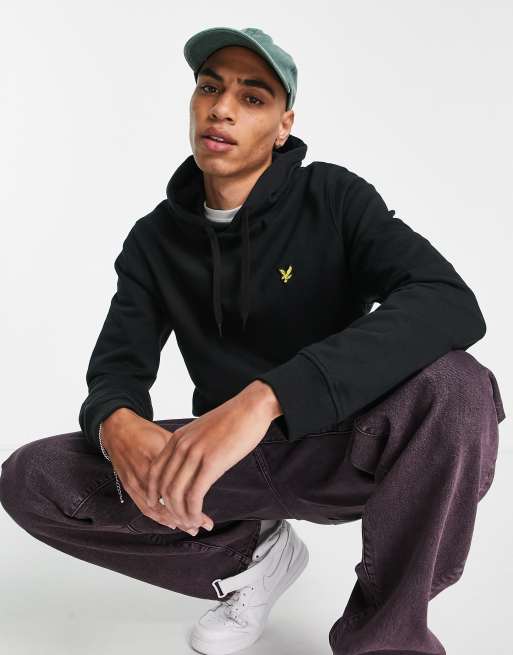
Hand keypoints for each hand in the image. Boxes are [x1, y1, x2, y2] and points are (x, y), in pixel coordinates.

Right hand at [101, 408, 212, 534]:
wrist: (117, 428)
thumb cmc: (146, 431)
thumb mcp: (169, 438)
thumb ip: (184, 455)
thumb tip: (206, 466)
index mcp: (159, 460)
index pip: (179, 489)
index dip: (194, 505)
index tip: (207, 515)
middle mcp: (145, 474)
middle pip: (168, 504)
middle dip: (185, 518)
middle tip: (202, 525)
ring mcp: (135, 482)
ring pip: (156, 510)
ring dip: (173, 520)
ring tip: (189, 527)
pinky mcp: (129, 486)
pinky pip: (144, 507)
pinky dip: (158, 517)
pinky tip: (171, 522)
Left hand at [145, 381, 281, 532]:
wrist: (251, 407)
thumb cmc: (233, 420)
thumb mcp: (203, 431)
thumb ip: (192, 447)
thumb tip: (191, 466)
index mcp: (177, 438)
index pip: (155, 472)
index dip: (155, 494)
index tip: (163, 507)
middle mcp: (181, 446)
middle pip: (163, 486)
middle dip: (169, 509)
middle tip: (180, 520)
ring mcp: (195, 454)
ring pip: (176, 494)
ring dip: (181, 514)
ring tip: (191, 523)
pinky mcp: (211, 463)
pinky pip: (194, 495)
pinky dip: (193, 512)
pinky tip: (199, 517)